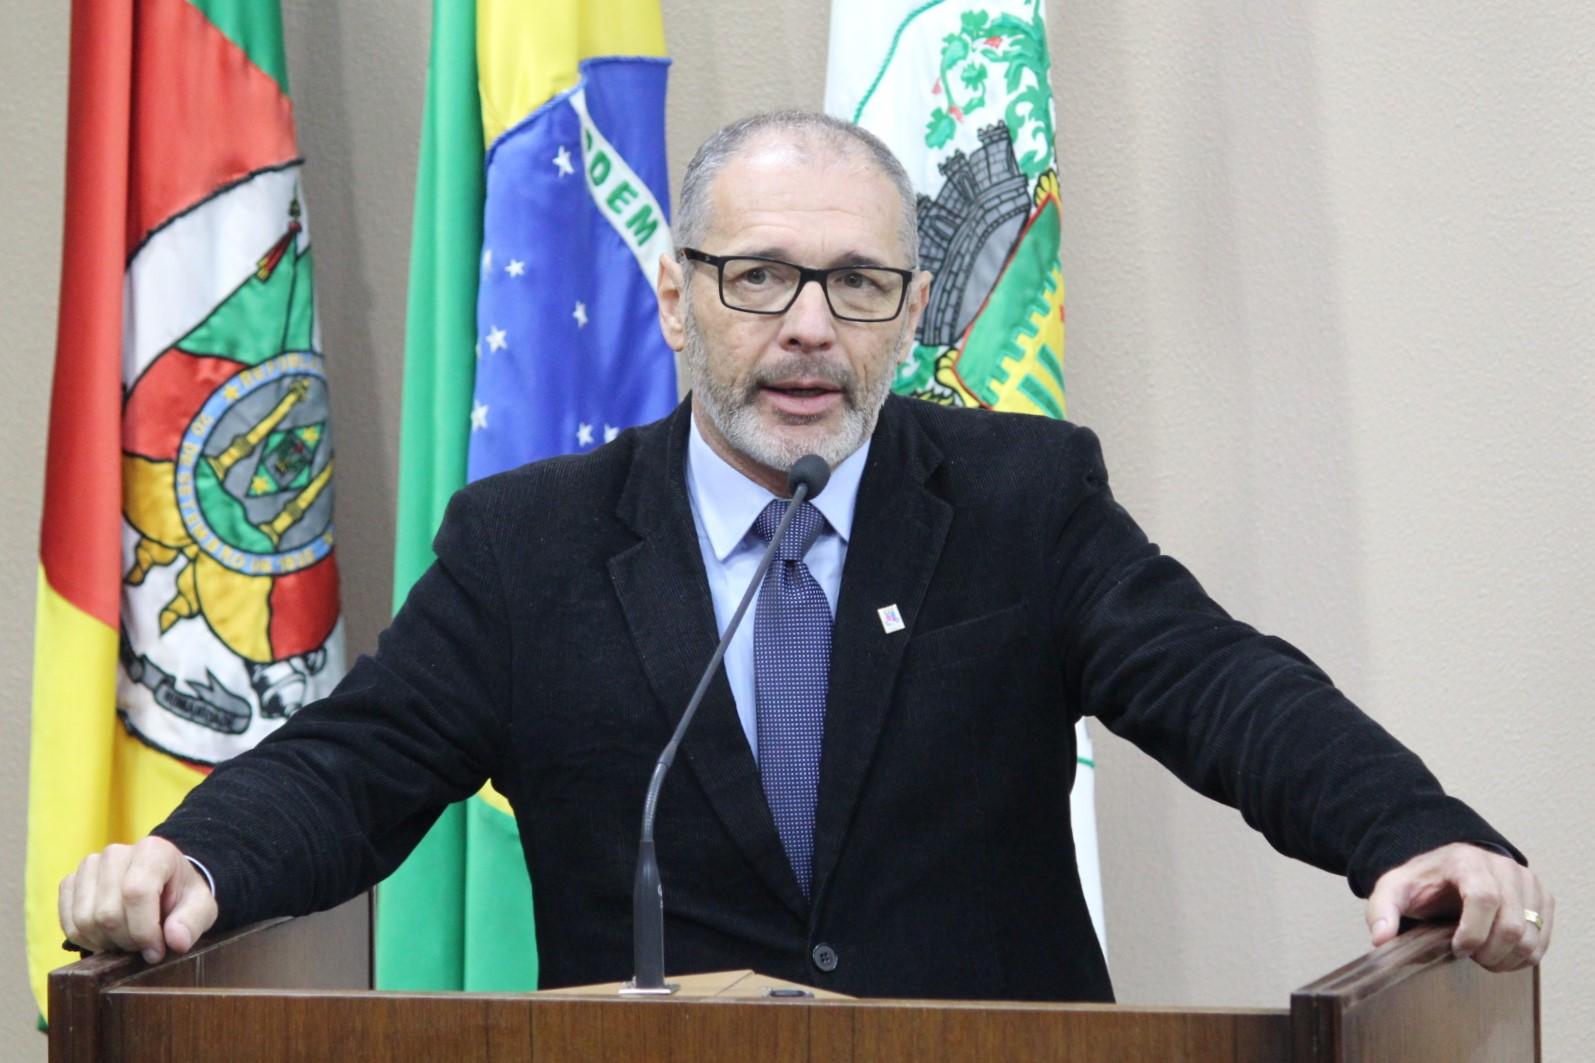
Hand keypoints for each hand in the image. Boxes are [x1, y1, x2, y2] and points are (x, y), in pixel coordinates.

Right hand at [59, 837, 218, 963]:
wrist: (163, 884)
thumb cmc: (182, 896)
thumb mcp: (201, 907)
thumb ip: (192, 922)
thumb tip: (176, 941)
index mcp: (153, 850)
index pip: (136, 892)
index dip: (144, 930)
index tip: (156, 951)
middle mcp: (116, 853)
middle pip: (107, 912)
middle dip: (126, 941)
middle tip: (143, 947)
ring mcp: (89, 866)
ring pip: (84, 920)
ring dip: (106, 943)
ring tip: (127, 941)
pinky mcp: (70, 882)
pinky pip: (68, 922)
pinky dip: (86, 940)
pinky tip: (108, 938)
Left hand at [1366, 842, 1552, 970]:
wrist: (1449, 871)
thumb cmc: (1424, 883)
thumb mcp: (1394, 891)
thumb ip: (1382, 911)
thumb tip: (1381, 939)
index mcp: (1466, 861)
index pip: (1484, 898)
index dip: (1472, 933)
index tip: (1456, 948)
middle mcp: (1503, 867)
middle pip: (1510, 925)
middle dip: (1488, 952)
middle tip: (1468, 955)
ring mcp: (1527, 882)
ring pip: (1529, 937)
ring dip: (1505, 958)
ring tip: (1482, 954)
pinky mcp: (1542, 897)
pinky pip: (1542, 940)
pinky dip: (1522, 956)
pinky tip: (1499, 952)